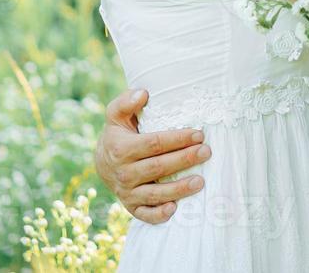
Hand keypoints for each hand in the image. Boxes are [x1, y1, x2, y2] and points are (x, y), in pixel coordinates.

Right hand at [93, 88, 210, 222]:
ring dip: (178, 189)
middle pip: (158, 167)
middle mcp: (123, 172)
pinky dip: (158, 214)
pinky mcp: (130, 206)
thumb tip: (143, 93)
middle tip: (206, 152)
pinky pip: (145, 214)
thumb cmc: (118, 133)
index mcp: (120, 148)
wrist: (102, 161)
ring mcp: (126, 191)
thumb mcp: (116, 114)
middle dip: (184, 160)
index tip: (198, 133)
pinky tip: (175, 208)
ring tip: (200, 181)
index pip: (153, 143)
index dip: (177, 139)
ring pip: (154, 193)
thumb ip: (126, 101)